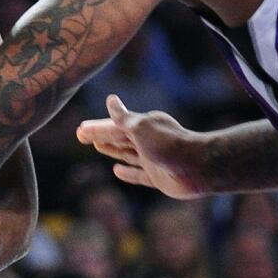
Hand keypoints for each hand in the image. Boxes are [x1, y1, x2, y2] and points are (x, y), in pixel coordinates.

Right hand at [75, 95, 205, 198]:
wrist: (197, 168)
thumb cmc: (168, 144)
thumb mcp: (141, 127)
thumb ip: (123, 118)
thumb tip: (110, 100)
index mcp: (143, 125)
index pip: (114, 126)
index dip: (96, 128)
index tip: (80, 130)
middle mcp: (148, 141)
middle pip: (119, 138)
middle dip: (100, 136)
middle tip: (81, 136)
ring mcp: (153, 159)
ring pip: (127, 154)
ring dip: (112, 150)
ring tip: (97, 146)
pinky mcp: (157, 177)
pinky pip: (138, 174)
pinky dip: (127, 172)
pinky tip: (116, 171)